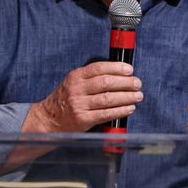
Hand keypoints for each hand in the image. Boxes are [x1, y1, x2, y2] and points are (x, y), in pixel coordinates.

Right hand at [25, 62, 141, 132]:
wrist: (50, 119)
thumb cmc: (66, 99)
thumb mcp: (74, 82)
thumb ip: (92, 77)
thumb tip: (120, 74)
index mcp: (75, 77)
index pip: (99, 68)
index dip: (117, 68)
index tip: (129, 70)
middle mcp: (76, 89)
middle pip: (106, 82)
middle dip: (125, 82)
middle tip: (137, 83)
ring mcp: (79, 105)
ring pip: (108, 98)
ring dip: (127, 97)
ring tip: (137, 96)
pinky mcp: (83, 119)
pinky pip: (106, 114)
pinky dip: (120, 110)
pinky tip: (129, 108)